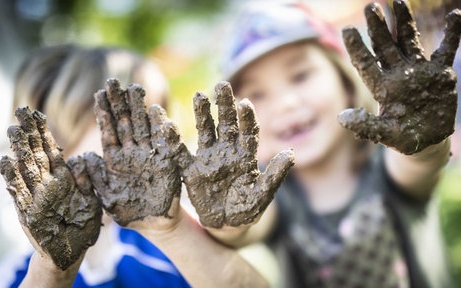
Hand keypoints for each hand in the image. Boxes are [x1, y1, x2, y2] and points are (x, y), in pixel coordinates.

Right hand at [0, 107, 101, 269]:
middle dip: (29, 133)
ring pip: (26, 169)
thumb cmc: (83, 225)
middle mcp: (47, 184)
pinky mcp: (28, 212)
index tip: (37, 113)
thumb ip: (87, 180)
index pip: (51, 150)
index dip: (44, 132)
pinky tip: (6, 162)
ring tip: (13, 130)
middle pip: (36, 154)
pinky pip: (19, 193)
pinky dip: (12, 178)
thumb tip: (83, 156)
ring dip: (19, 150)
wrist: (71, 252)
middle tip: (21, 111)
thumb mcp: (92, 201)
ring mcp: (36, 196)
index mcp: (63, 179)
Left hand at [85, 79, 186, 228]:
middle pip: (125, 123)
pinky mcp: (166, 161)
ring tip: (135, 88)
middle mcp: (132, 153)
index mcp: (115, 160)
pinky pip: (164, 142)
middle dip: (120, 102)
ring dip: (139, 108)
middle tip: (114, 81)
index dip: (103, 112)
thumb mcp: (107, 198)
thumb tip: (83, 157)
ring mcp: (150, 155)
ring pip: (143, 127)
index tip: (98, 93)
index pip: (108, 131)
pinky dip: (161, 127)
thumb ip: (95, 178)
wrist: (155, 223)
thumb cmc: (128, 212)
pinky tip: (156, 111)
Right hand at [180, 82, 293, 227]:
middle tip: (222, 85)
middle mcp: (227, 152)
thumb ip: (274, 175)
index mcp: (246, 156)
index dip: (246, 118)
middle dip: (224, 105)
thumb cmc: (247, 209)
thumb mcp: (262, 194)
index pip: (247, 132)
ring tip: (200, 96)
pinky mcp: (192, 170)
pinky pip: (182, 154)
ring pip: (206, 131)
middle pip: (226, 123)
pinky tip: (168, 125)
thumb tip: (291, 154)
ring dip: (202, 114)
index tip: (245, 103)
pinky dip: (175, 142)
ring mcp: (208, 159)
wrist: (227, 225)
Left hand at [339, 0, 460, 154]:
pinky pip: (446, 49)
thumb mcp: (384, 134)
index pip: (367, 64)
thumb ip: (366, 127)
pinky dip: (451, 33)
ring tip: (398, 1)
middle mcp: (398, 75)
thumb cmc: (402, 137)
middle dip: (378, 27)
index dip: (357, 48)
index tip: (347, 30)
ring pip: (409, 41)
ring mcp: (419, 71)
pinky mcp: (440, 73)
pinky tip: (455, 14)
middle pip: (385, 46)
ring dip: (404, 22)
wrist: (427, 139)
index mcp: (383, 88)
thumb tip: (342, 117)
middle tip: (370, 7)